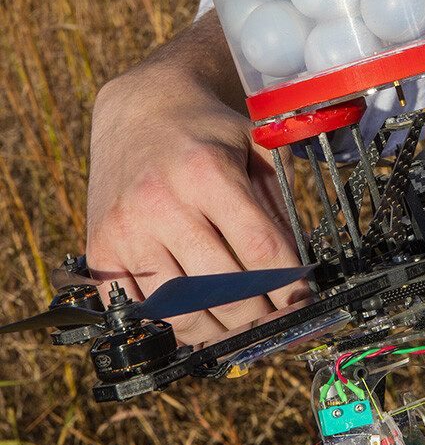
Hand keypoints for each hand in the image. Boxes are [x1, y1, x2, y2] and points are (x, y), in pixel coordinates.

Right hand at [85, 15, 308, 345]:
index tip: (304, 303)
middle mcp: (161, 203)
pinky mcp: (101, 249)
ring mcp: (127, 229)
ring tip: (243, 330)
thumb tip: (297, 273)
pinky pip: (140, 311)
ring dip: (221, 332)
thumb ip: (279, 204)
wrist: (141, 111)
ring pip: (183, 310)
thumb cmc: (207, 135)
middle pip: (223, 288)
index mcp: (207, 173)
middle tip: (278, 325)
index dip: (289, 287)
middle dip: (260, 317)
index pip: (260, 249)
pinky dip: (174, 329)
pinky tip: (200, 324)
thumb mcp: (257, 147)